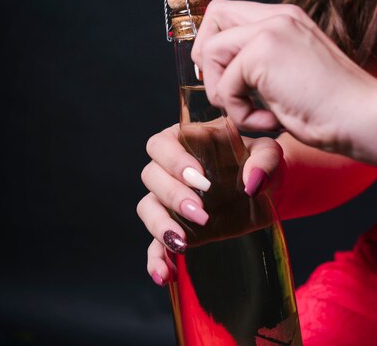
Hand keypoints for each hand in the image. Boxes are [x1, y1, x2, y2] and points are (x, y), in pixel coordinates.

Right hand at [136, 123, 283, 285]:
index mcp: (187, 141)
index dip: (173, 160)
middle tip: (201, 212)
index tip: (200, 178)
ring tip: (182, 243)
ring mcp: (171, 202)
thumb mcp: (270, 154)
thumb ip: (264, 160)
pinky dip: (156, 259)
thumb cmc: (262, 164)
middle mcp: (171, 169)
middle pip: (150, 175)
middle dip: (172, 195)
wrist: (270, 192)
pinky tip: (164, 275)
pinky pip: (155, 245)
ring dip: (160, 225)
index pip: (161, 144)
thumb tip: (252, 181)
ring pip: (147, 208)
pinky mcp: (178, 229)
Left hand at [191, 0, 376, 163]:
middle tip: (226, 91)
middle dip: (207, 58)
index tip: (224, 76)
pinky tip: (268, 121)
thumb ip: (259, 61)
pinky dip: (239, 113)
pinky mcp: (264, 53)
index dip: (213, 42)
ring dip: (223, 93)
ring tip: (254, 113)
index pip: (227, 12)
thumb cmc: (331, 107)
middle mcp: (277, 16)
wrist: (363, 119)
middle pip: (214, 16)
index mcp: (284, 18)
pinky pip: (225, 86)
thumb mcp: (289, 72)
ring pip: (211, 53)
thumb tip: (219, 70)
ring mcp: (270, 30)